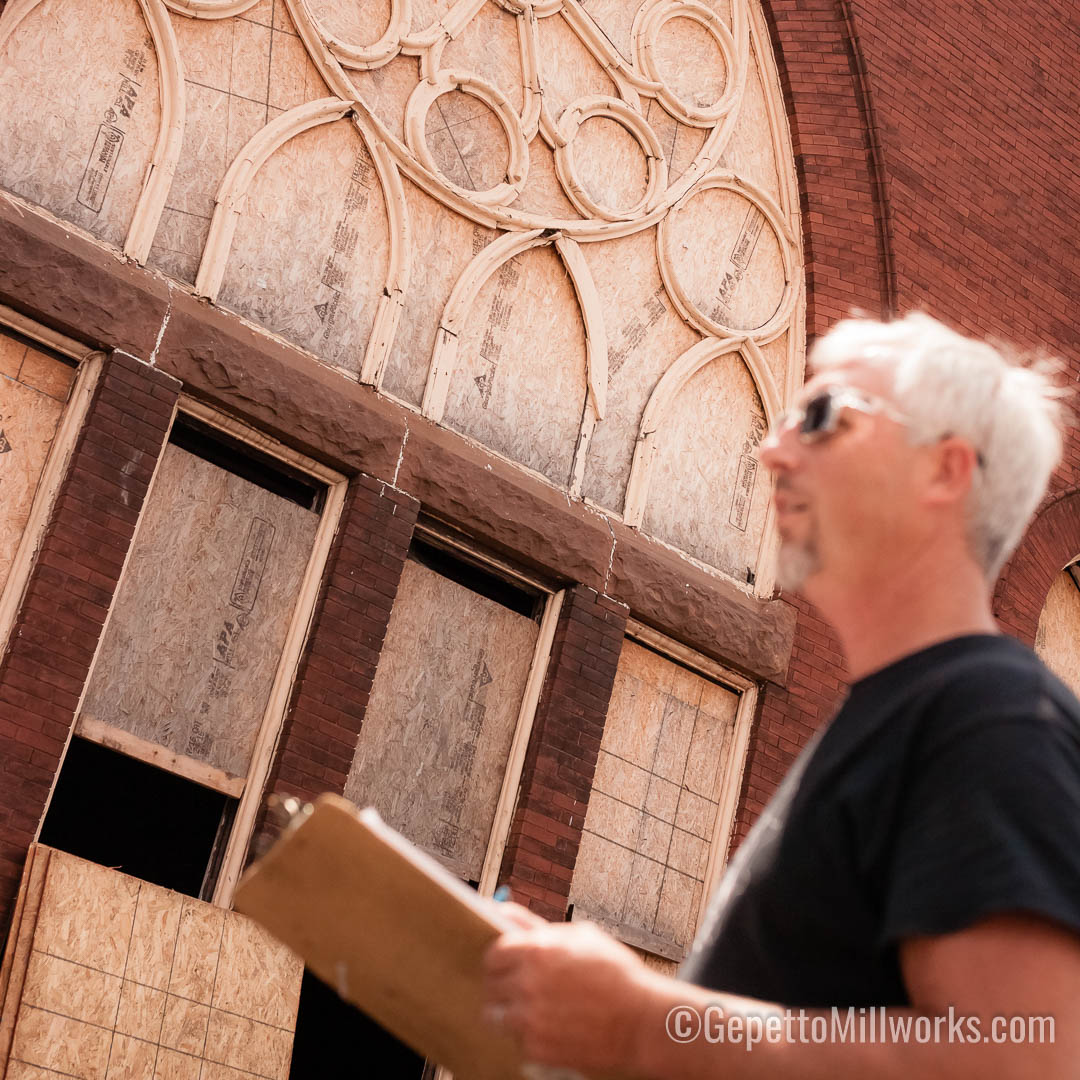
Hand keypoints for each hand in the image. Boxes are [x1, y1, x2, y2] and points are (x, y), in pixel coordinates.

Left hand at [483, 914, 656, 1075]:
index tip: (508, 964)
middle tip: (524, 988)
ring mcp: (530, 1019)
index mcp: (537, 950)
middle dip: (504, 985)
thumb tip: (500, 909)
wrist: (642, 1022)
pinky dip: (529, 1036)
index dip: (500, 959)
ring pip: (497, 1016)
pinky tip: (551, 1028)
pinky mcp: (537, 1049)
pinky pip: (517, 1040)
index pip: (492, 955)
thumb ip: (535, 925)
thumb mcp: (581, 936)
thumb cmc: (616, 973)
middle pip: (491, 986)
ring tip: (534, 1010)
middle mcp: (528, 984)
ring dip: (510, 1012)